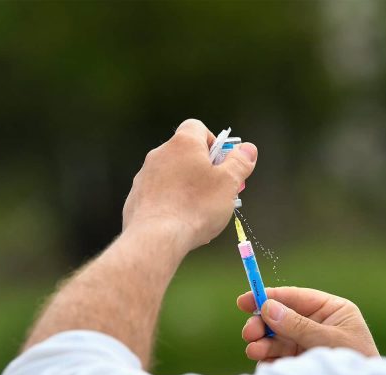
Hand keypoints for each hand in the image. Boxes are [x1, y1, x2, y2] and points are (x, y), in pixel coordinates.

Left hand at [122, 119, 256, 253]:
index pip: (198, 127)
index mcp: (183, 143)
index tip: (223, 164)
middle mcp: (159, 154)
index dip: (214, 143)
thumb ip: (240, 162)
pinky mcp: (137, 197)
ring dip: (188, 188)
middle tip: (219, 191)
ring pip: (173, 176)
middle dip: (204, 169)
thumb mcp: (229, 183)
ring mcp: (145, 176)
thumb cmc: (196, 207)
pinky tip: (182, 222)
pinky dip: (172, 203)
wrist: (156, 237)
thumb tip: (248, 149)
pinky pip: (160, 195)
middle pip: (186, 153)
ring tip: (201, 212)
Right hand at [237, 287, 378, 361]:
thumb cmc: (358, 364)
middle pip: (281, 318)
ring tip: (254, 350)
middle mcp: (318, 325)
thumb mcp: (330, 340)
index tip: (244, 300)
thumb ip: (298, 325)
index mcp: (332, 311)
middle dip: (263, 324)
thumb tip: (268, 307)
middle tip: (250, 333)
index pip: (296, 298)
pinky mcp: (301, 365)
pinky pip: (278, 359)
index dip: (269, 296)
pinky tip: (265, 365)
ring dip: (262, 344)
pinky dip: (268, 361)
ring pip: (276, 339)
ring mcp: (308, 346)